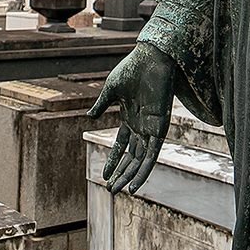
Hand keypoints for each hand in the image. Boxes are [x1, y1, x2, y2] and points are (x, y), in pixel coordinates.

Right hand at [87, 41, 175, 194]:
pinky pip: (152, 155)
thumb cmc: (132, 69)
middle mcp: (142, 126)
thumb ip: (102, 105)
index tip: (103, 176)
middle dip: (120, 173)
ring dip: (130, 176)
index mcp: (130, 118)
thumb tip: (89, 118)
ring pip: (140, 160)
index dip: (112, 161)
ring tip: (119, 191)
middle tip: (110, 190)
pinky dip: (144, 171)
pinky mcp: (160, 128)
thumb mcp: (111, 89)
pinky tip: (135, 184)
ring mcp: (151, 128)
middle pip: (131, 157)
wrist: (151, 58)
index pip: (121, 146)